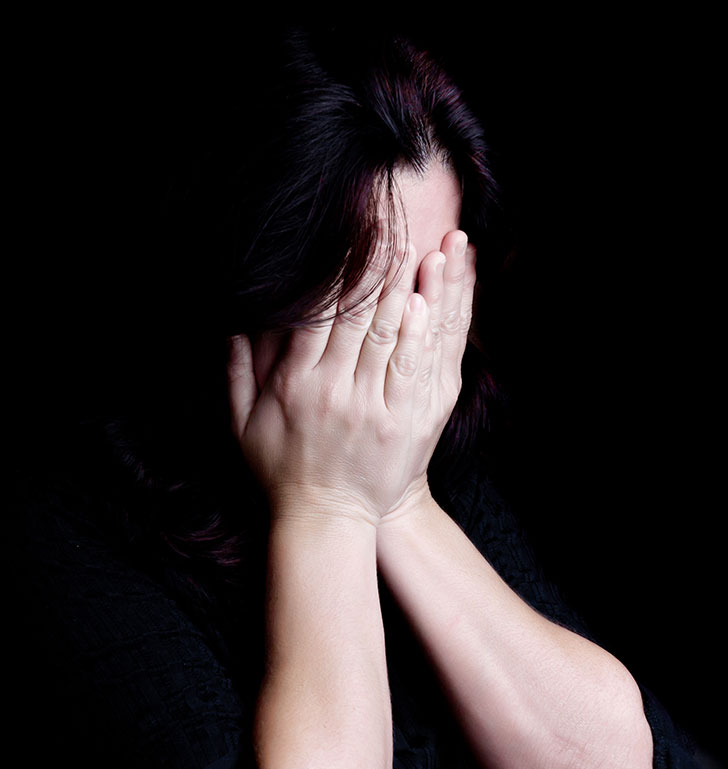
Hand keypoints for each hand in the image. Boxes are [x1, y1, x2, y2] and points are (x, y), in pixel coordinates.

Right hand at [228, 230, 475, 526]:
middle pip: (354, 315)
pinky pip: (411, 368)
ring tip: (414, 244)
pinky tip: (426, 298)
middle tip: (386, 221)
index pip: (314, 316)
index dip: (331, 272)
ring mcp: (371, 406)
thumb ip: (236, 373)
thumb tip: (233, 324)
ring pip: (387, 334)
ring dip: (402, 287)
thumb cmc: (280, 470)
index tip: (342, 236)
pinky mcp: (402, 422)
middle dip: (372, 266)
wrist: (326, 520)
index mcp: (294, 385)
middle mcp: (333, 390)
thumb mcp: (242, 425)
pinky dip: (418, 332)